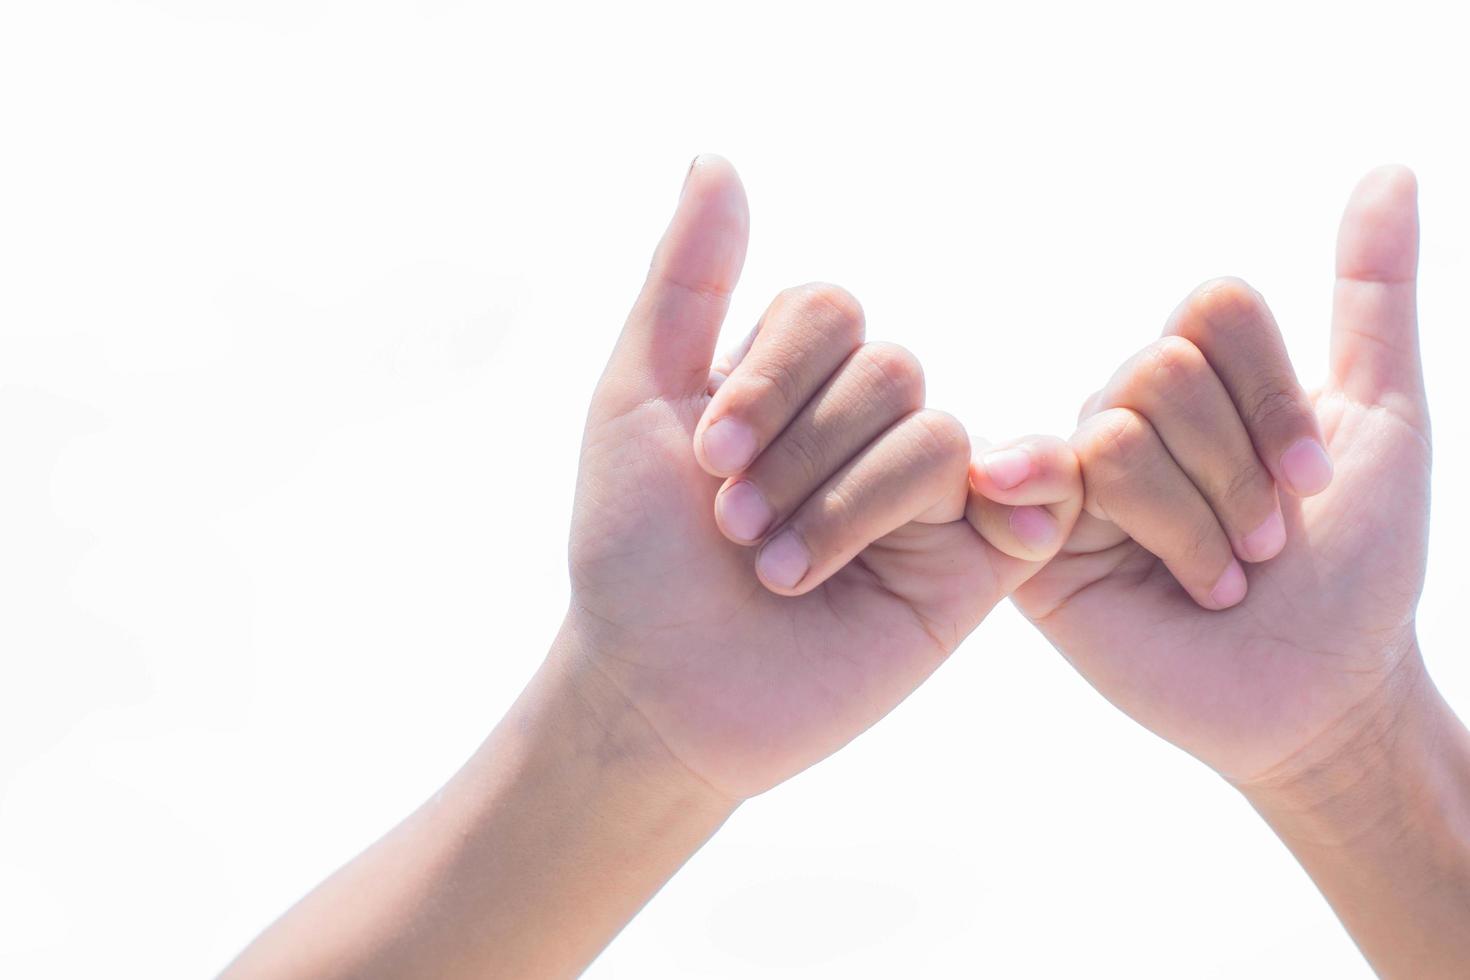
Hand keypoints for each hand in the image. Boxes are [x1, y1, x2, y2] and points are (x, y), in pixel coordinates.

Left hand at [563, 155, 1080, 799]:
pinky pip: (1023, 493)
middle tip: (733, 528)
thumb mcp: (636, 399)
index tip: (704, 458)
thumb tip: (714, 156)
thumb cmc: (636, 554)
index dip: (770, 377)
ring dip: (839, 504)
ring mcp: (922, 491)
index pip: (827, 309)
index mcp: (796, 378)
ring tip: (775, 573)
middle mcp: (864, 423)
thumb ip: (685, 282)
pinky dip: (1018, 491)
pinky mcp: (971, 562)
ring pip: (930, 429)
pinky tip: (991, 516)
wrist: (660, 691)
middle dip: (796, 452)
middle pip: (884, 366)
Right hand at [999, 166, 1429, 786]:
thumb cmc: (1357, 570)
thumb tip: (1389, 169)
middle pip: (1165, 367)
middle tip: (1263, 544)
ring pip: (1120, 426)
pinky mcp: (1035, 542)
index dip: (1273, 397)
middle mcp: (1128, 414)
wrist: (1322, 694)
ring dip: (1201, 521)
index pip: (1214, 308)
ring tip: (1220, 579)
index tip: (1312, 484)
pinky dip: (1110, 516)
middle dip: (1239, 471)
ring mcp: (1076, 476)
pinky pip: (1058, 480)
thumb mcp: (1384, 421)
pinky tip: (1127, 562)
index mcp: (1199, 380)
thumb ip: (1373, 297)